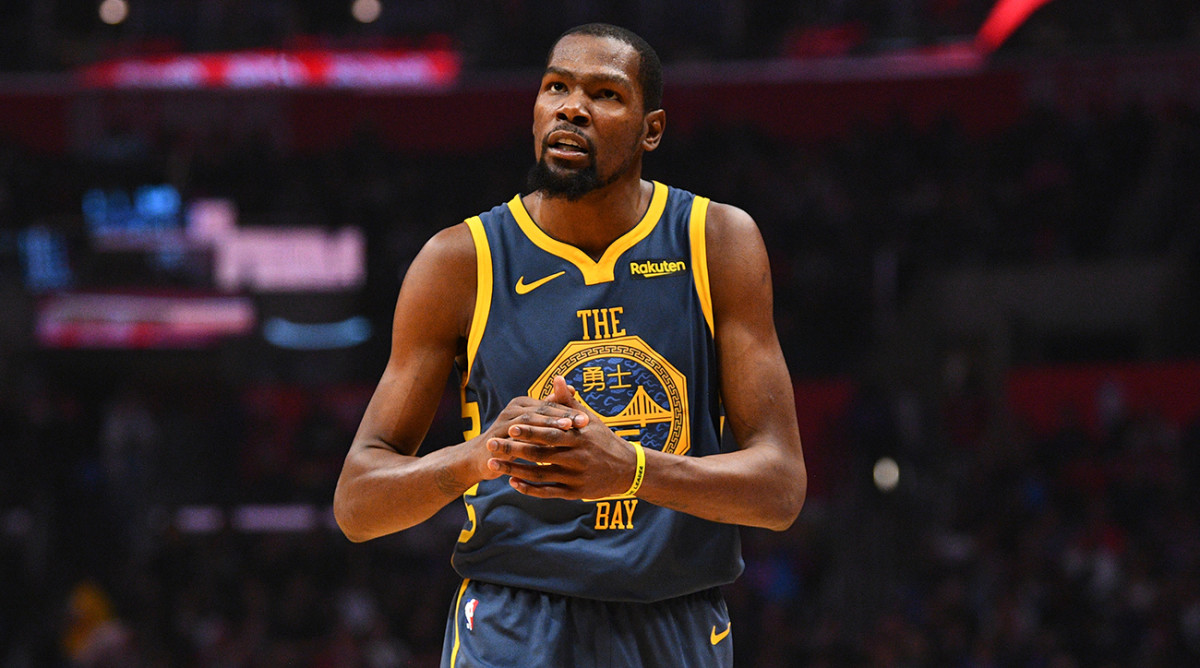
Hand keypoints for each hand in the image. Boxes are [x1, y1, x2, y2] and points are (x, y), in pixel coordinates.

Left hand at [486, 376, 637, 498]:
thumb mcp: (590, 419)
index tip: (509, 426)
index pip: (551, 433)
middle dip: (514, 449)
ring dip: (515, 470)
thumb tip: (557, 378)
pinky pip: (548, 492)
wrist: (628, 470)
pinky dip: (529, 488)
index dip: (530, 431)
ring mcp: (576, 477)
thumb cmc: (605, 440)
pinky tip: (512, 482)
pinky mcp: (575, 493)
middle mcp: (577, 457)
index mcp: (579, 437)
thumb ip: (569, 402)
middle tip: (491, 444)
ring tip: (493, 464)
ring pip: (540, 474)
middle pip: (540, 454)